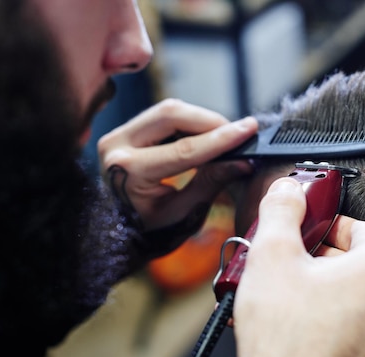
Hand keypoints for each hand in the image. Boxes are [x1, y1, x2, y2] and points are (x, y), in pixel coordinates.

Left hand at [97, 99, 256, 230]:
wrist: (115, 236)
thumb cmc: (149, 230)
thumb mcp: (183, 212)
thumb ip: (211, 183)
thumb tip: (243, 161)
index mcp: (129, 172)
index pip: (184, 148)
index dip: (221, 138)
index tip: (249, 130)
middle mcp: (117, 146)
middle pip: (172, 115)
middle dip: (210, 121)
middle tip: (238, 132)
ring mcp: (117, 135)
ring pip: (167, 111)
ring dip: (199, 119)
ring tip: (224, 136)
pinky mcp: (123, 132)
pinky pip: (160, 117)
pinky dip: (187, 123)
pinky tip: (205, 136)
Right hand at [228, 178, 364, 356]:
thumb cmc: (283, 337)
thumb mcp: (272, 254)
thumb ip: (281, 210)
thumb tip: (288, 189)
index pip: (358, 226)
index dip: (324, 223)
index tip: (302, 228)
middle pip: (355, 258)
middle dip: (318, 253)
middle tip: (286, 258)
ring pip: (351, 290)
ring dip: (319, 283)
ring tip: (284, 289)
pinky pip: (350, 319)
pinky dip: (325, 311)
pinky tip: (293, 317)